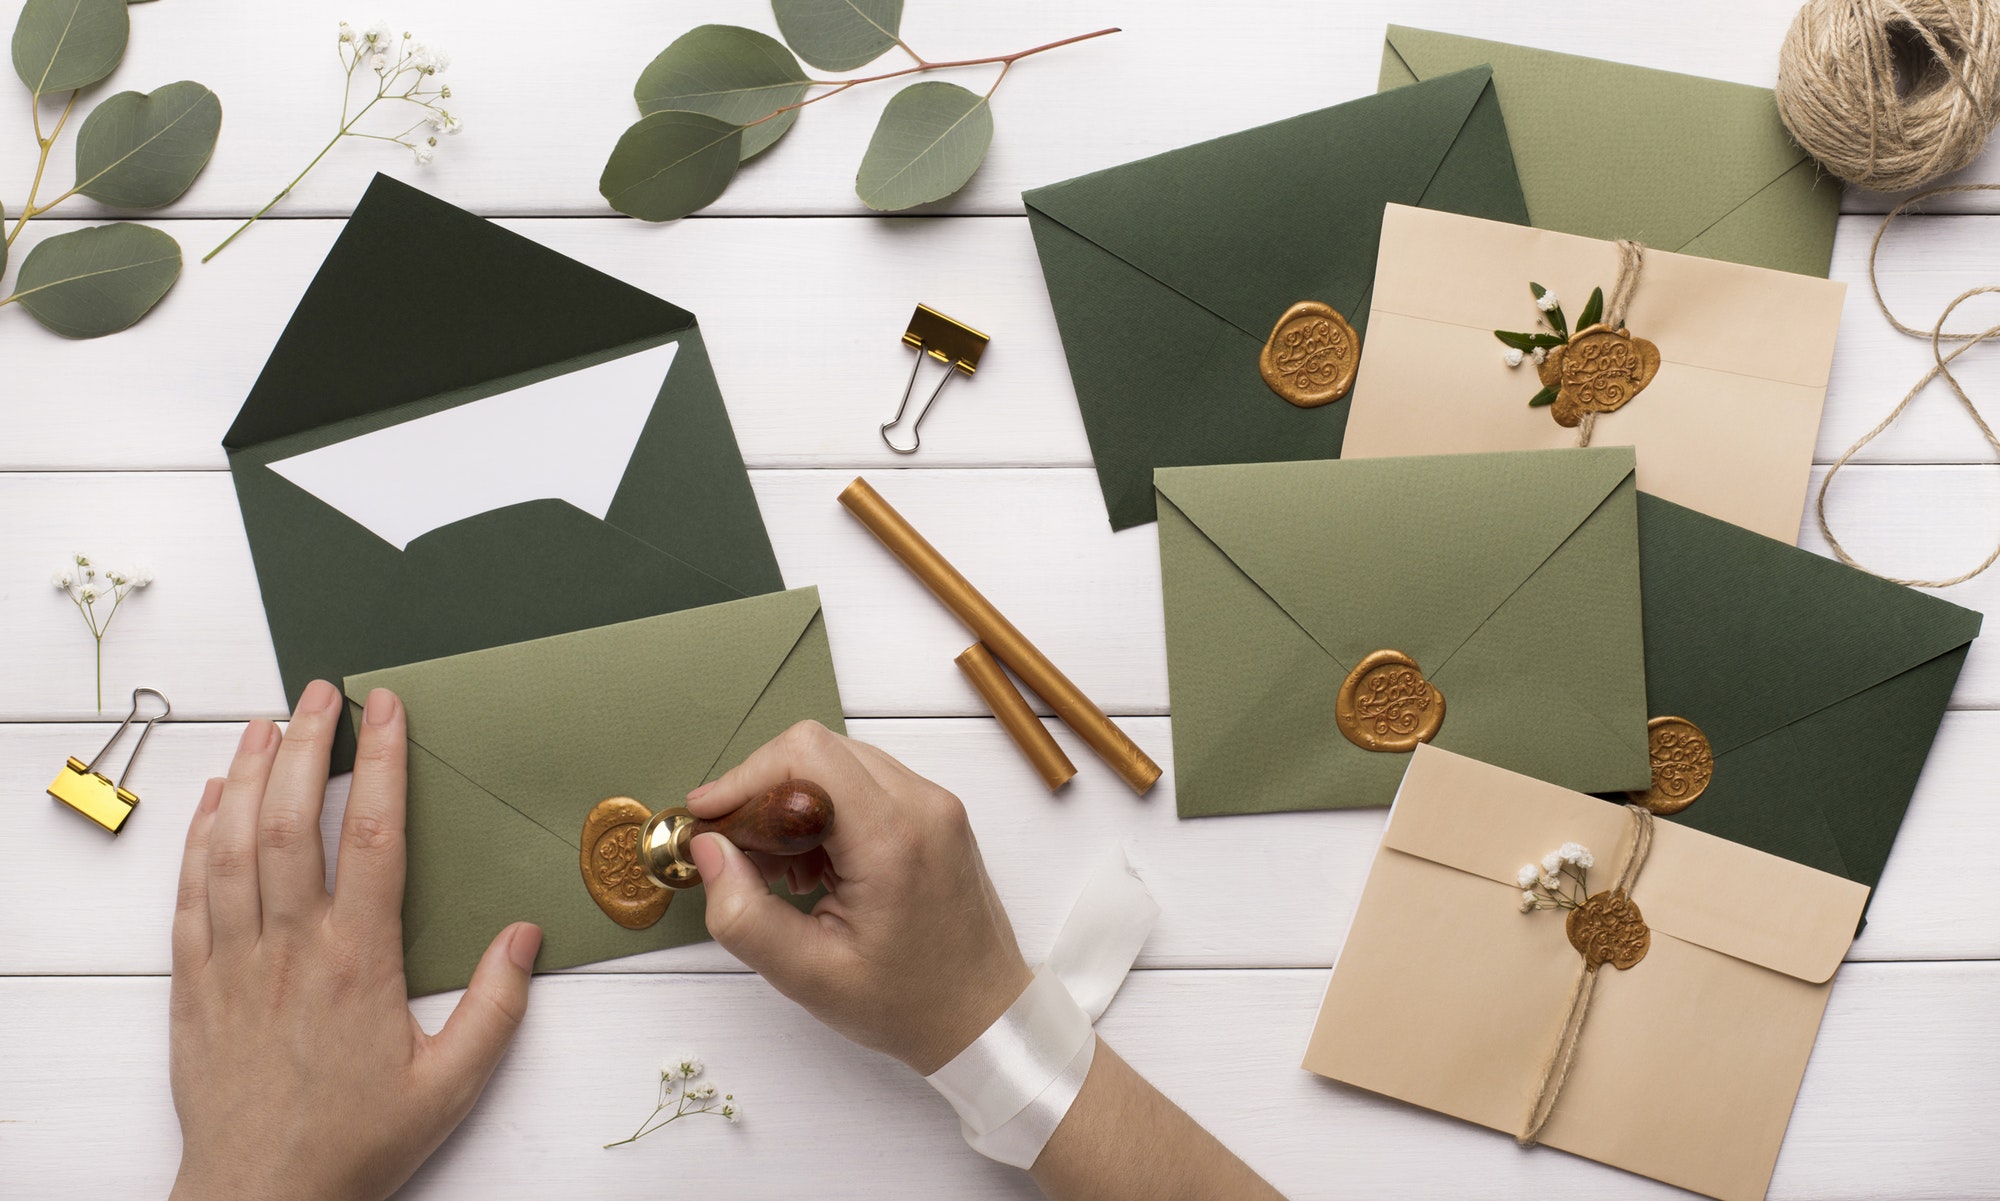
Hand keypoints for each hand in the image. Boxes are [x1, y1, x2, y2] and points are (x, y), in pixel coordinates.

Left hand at [169, 681, 541, 1200]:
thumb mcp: (450, 1083)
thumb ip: (496, 1007)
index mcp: (357, 961)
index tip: (387, 711)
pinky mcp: (194, 983)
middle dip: (306, 743)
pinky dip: (199, 836)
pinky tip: (212, 801)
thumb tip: (525, 937)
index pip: (373, 835)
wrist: (260, 1197)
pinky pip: (190, 893)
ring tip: (264, 724)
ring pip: (233, 844)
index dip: (381, 762)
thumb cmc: (354, 1144)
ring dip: (248, 774)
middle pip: (293, 819)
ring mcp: (234, 960)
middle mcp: (290, 947)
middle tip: (322, 692)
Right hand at [688, 720, 1033, 1073]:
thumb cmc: (907, 1004)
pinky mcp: (936, 814)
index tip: (709, 819)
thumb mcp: (807, 974)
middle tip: (739, 854)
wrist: (984, 1017)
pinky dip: (825, 811)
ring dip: (793, 805)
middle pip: (818, 750)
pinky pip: (865, 783)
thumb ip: (743, 914)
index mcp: (894, 840)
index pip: (806, 755)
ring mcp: (935, 805)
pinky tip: (815, 868)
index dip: (744, 776)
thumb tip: (707, 848)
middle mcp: (923, 806)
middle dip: (763, 793)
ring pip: (839, 762)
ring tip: (781, 871)